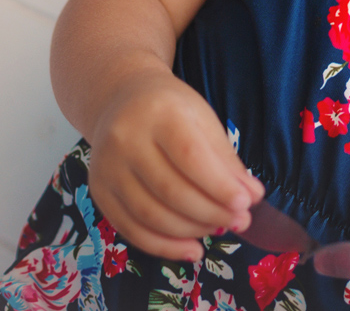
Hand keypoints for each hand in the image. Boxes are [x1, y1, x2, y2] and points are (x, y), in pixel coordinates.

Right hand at [86, 65, 264, 260]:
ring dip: (191, 231)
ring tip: (220, 229)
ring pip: (150, 215)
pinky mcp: (98, 191)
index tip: (245, 203)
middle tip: (240, 221)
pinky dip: (163, 246)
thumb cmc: (170, 109)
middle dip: (210, 213)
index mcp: (159, 113)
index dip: (219, 185)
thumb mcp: (203, 120)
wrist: (120, 99)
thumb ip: (226, 159)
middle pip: (170, 190)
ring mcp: (107, 168)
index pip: (190, 156)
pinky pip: (130, 229)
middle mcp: (126, 140)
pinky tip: (191, 250)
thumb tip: (251, 197)